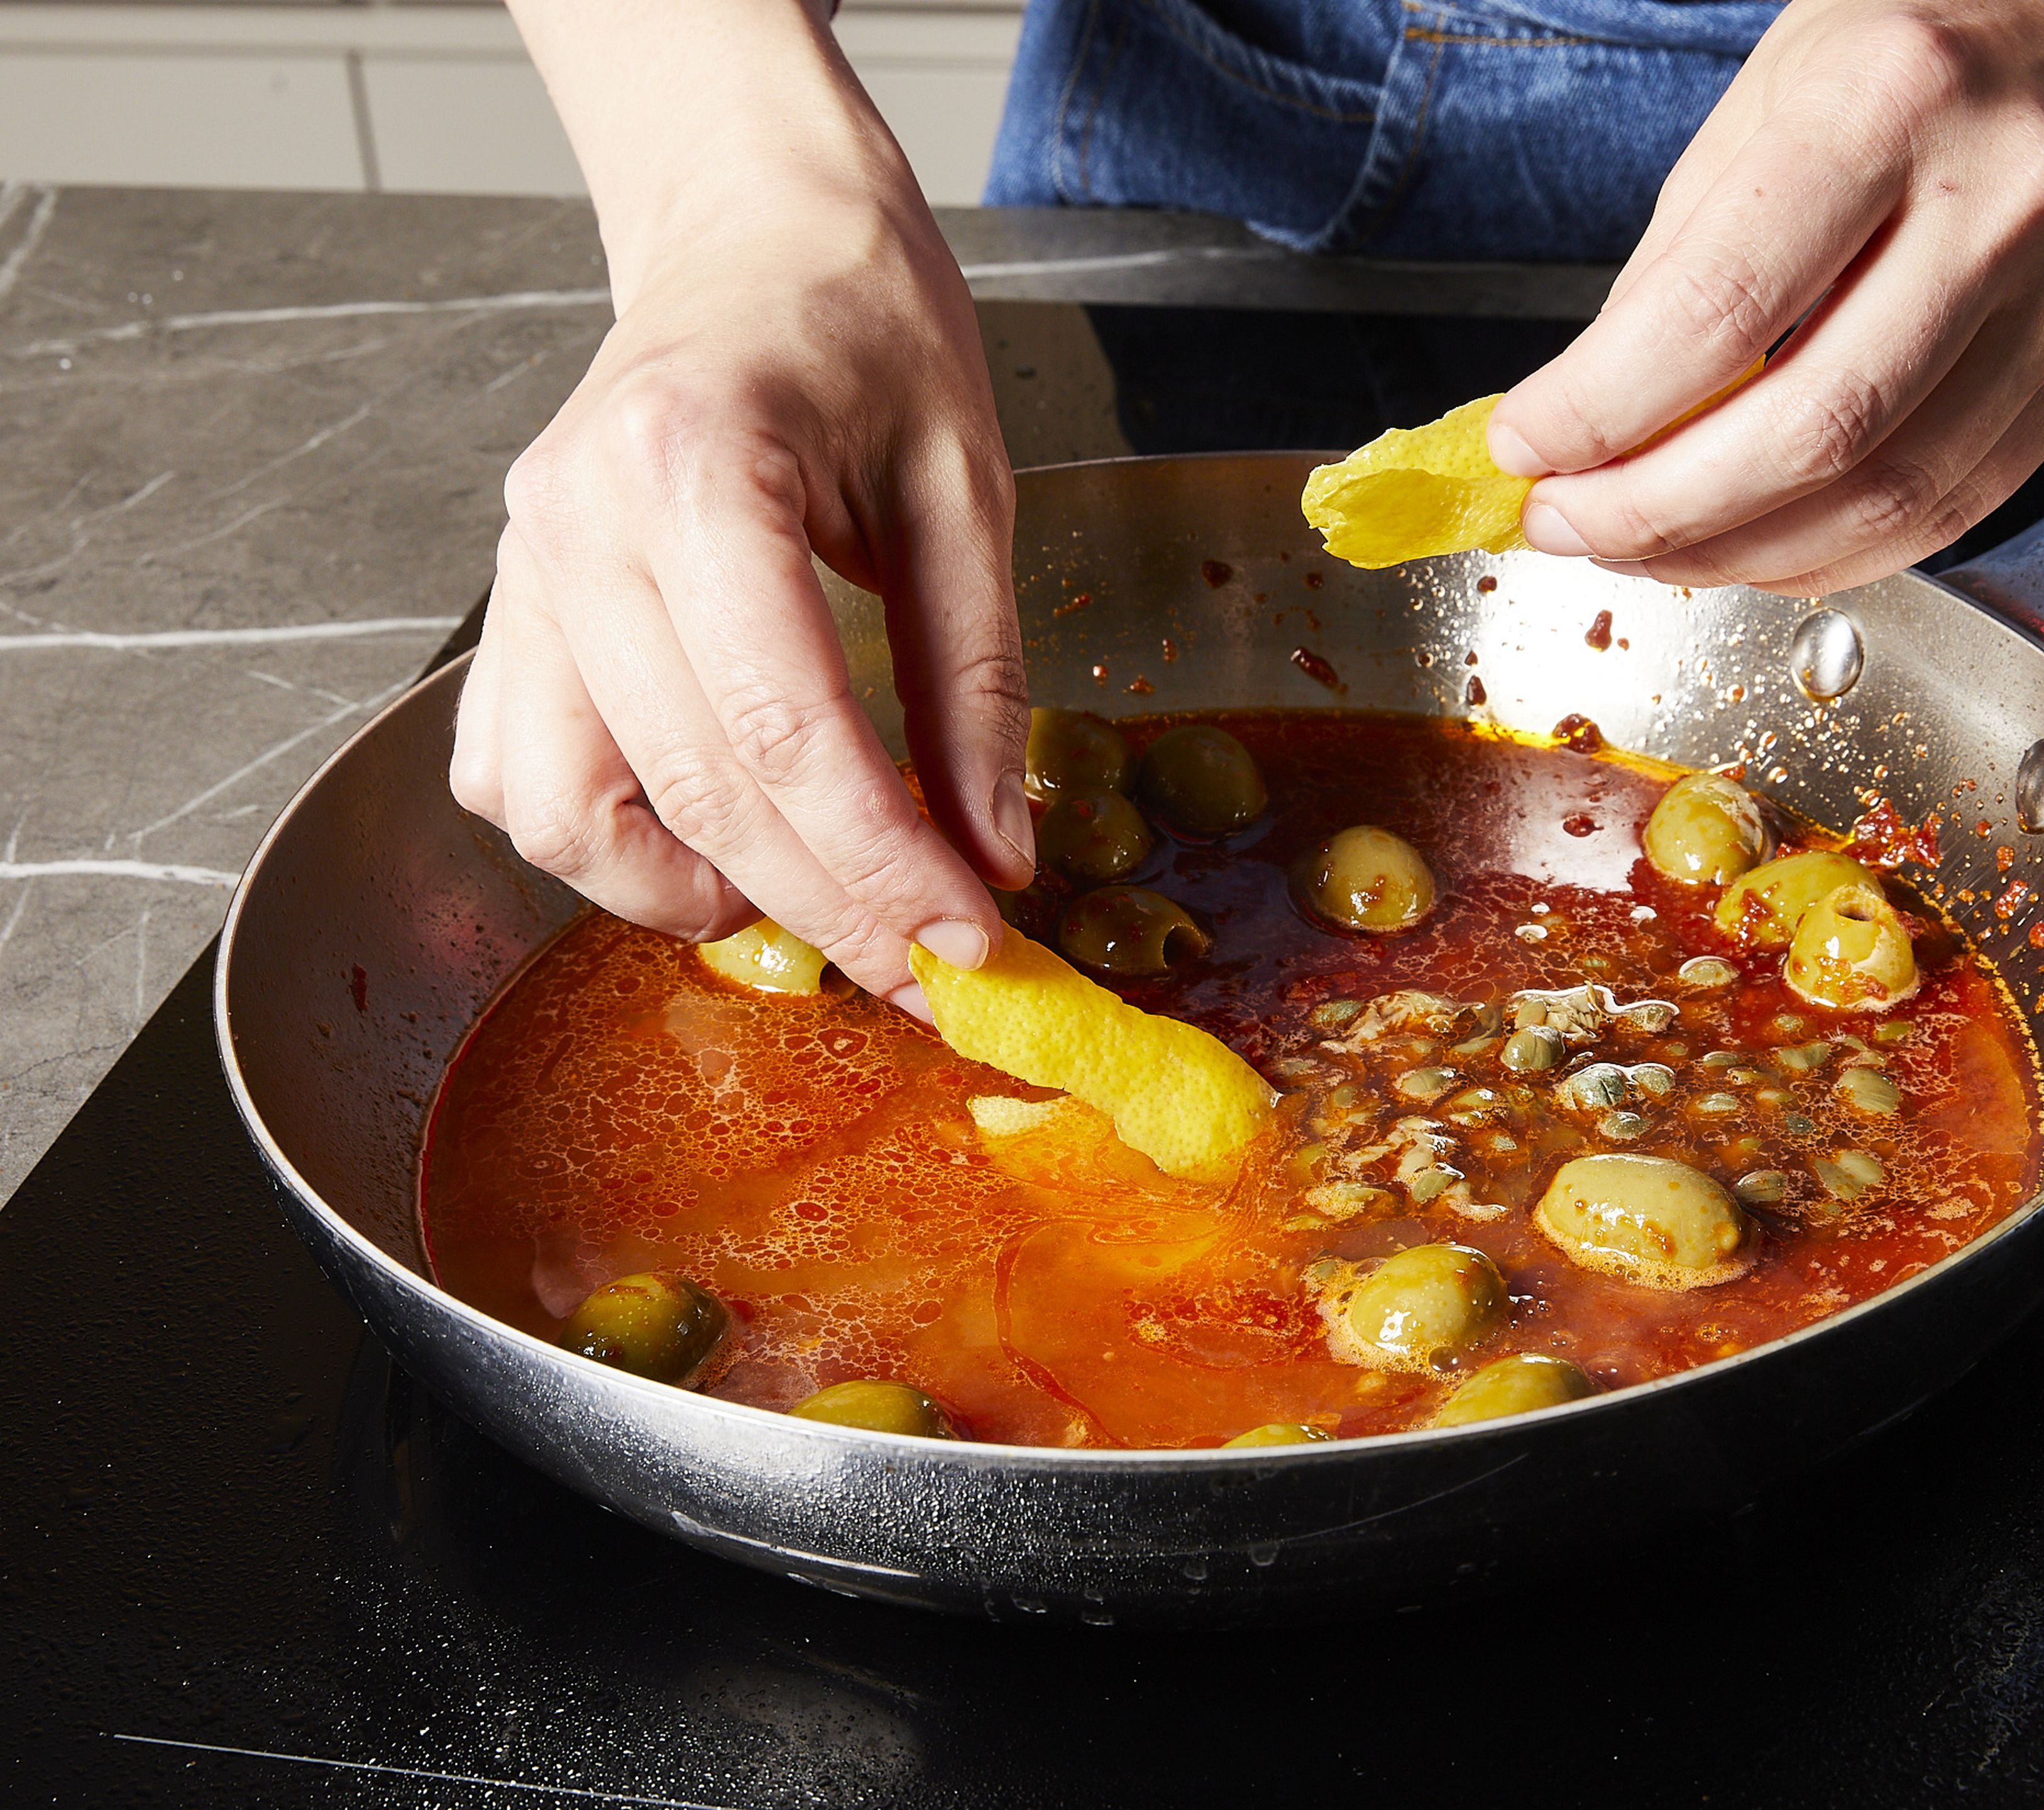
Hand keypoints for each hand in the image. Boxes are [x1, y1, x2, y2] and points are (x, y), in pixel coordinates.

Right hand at [453, 3, 1032, 1012]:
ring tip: (813, 892)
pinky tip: (712, 833)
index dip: (882, 863)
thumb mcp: (966, 492)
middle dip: (827, 906)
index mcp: (691, 464)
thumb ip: (975, 684)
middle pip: (694, 790)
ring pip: (567, 810)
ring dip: (690, 891)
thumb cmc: (866, 331)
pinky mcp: (510, 605)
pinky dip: (607, 839)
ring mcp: (521, 569)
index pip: (784, 727)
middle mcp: (575, 525)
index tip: (968, 945)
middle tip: (931, 966)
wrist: (754, 237)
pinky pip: (515, 774)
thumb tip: (992, 857)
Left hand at [1488, 0, 2043, 594]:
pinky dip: (1827, 554)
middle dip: (1657, 509)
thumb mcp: (1763, 103)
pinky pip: (1945, 512)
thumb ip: (1677, 269)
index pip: (1720, 308)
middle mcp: (1997, 200)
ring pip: (1884, 495)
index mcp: (1891, 101)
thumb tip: (1584, 421)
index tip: (1524, 447)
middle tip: (1567, 524)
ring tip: (1639, 548)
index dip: (1602, 409)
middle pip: (1811, 428)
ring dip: (1735, 553)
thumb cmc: (1912, 50)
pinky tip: (1748, 548)